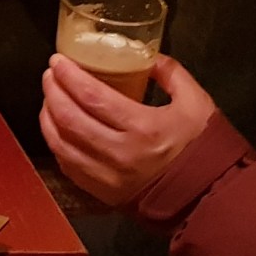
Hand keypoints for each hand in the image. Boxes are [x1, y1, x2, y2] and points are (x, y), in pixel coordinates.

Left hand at [39, 53, 216, 207]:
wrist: (207, 199)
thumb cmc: (203, 149)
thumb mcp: (196, 103)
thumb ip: (172, 74)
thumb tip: (148, 56)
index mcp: (143, 128)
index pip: (92, 97)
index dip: (69, 76)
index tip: (57, 61)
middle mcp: (120, 154)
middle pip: (69, 119)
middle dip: (53, 91)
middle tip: (50, 74)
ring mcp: (108, 177)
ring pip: (61, 144)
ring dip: (47, 118)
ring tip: (49, 98)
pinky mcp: (103, 193)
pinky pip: (68, 166)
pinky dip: (57, 144)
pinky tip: (57, 129)